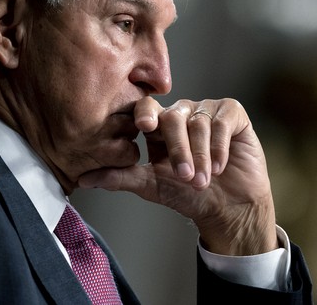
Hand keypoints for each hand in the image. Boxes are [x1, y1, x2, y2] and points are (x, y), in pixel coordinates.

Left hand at [78, 96, 277, 255]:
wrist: (228, 208)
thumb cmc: (189, 195)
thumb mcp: (151, 186)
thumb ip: (119, 177)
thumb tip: (84, 179)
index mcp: (159, 126)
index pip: (146, 108)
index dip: (144, 114)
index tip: (144, 126)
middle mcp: (182, 114)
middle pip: (173, 117)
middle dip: (179, 149)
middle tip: (185, 176)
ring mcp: (207, 111)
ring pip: (199, 122)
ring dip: (201, 155)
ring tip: (204, 180)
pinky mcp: (232, 114)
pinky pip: (222, 120)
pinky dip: (220, 146)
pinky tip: (221, 166)